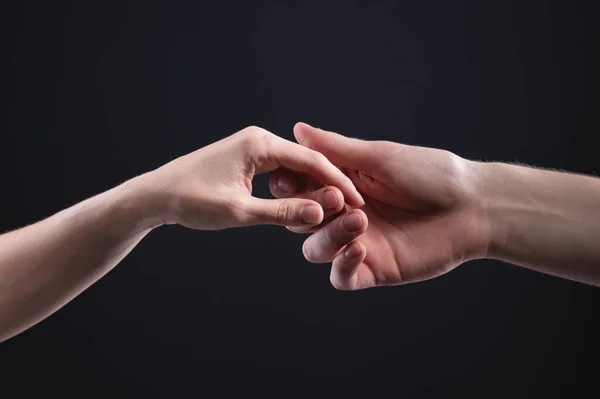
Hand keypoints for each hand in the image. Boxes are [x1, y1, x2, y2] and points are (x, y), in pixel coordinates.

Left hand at [139, 126, 363, 229]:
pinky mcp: (245, 157)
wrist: (156, 195)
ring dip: (312, 186)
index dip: (338, 183)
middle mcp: (258, 138)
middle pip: (306, 161)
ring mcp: (252, 146)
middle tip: (353, 207)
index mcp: (260, 144)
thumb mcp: (240, 211)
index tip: (359, 202)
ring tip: (333, 207)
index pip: (311, 161)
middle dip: (329, 183)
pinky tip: (305, 201)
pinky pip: (279, 169)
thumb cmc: (191, 200)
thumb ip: (282, 211)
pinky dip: (294, 185)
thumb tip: (321, 213)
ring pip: (294, 166)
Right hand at [270, 123, 490, 289]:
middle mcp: (345, 215)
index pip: (301, 188)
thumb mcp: (379, 157)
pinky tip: (358, 249)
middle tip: (336, 198)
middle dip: (310, 208)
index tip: (288, 179)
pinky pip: (342, 277)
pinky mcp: (374, 269)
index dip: (290, 185)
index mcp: (343, 186)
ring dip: (329, 235)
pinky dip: (341, 265)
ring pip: (316, 250)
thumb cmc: (431, 174)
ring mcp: (358, 243)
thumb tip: (298, 128)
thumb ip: (336, 149)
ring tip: (359, 220)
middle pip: (302, 219)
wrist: (473, 207)